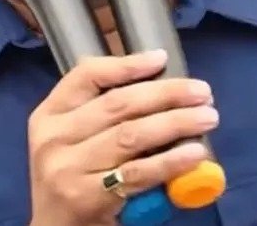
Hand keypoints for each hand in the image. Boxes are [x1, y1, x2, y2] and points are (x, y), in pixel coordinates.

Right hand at [27, 50, 217, 225]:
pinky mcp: (87, 198)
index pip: (86, 76)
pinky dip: (171, 161)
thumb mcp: (71, 140)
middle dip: (166, 94)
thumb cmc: (72, 178)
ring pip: (131, 135)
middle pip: (118, 104)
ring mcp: (69, 169)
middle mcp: (54, 138)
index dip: (126, 65)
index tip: (162, 59)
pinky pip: (138, 173)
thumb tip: (160, 84)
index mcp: (49, 115)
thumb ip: (100, 113)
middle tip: (202, 92)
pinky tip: (195, 153)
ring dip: (176, 123)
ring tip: (207, 118)